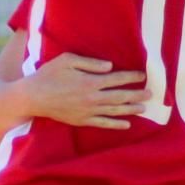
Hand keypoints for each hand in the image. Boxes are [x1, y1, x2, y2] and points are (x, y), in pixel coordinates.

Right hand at [25, 55, 151, 128]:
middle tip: (151, 93)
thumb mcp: (67, 60)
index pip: (117, 79)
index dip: (132, 77)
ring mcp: (88, 111)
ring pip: (115, 111)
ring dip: (131, 109)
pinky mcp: (82, 120)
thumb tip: (110, 66)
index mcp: (90, 81)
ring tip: (144, 108)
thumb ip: (90, 63)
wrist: (33, 97)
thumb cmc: (48, 74)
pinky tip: (126, 124)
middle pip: (120, 96)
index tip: (142, 76)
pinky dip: (116, 124)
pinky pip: (103, 124)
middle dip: (137, 94)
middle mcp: (92, 98)